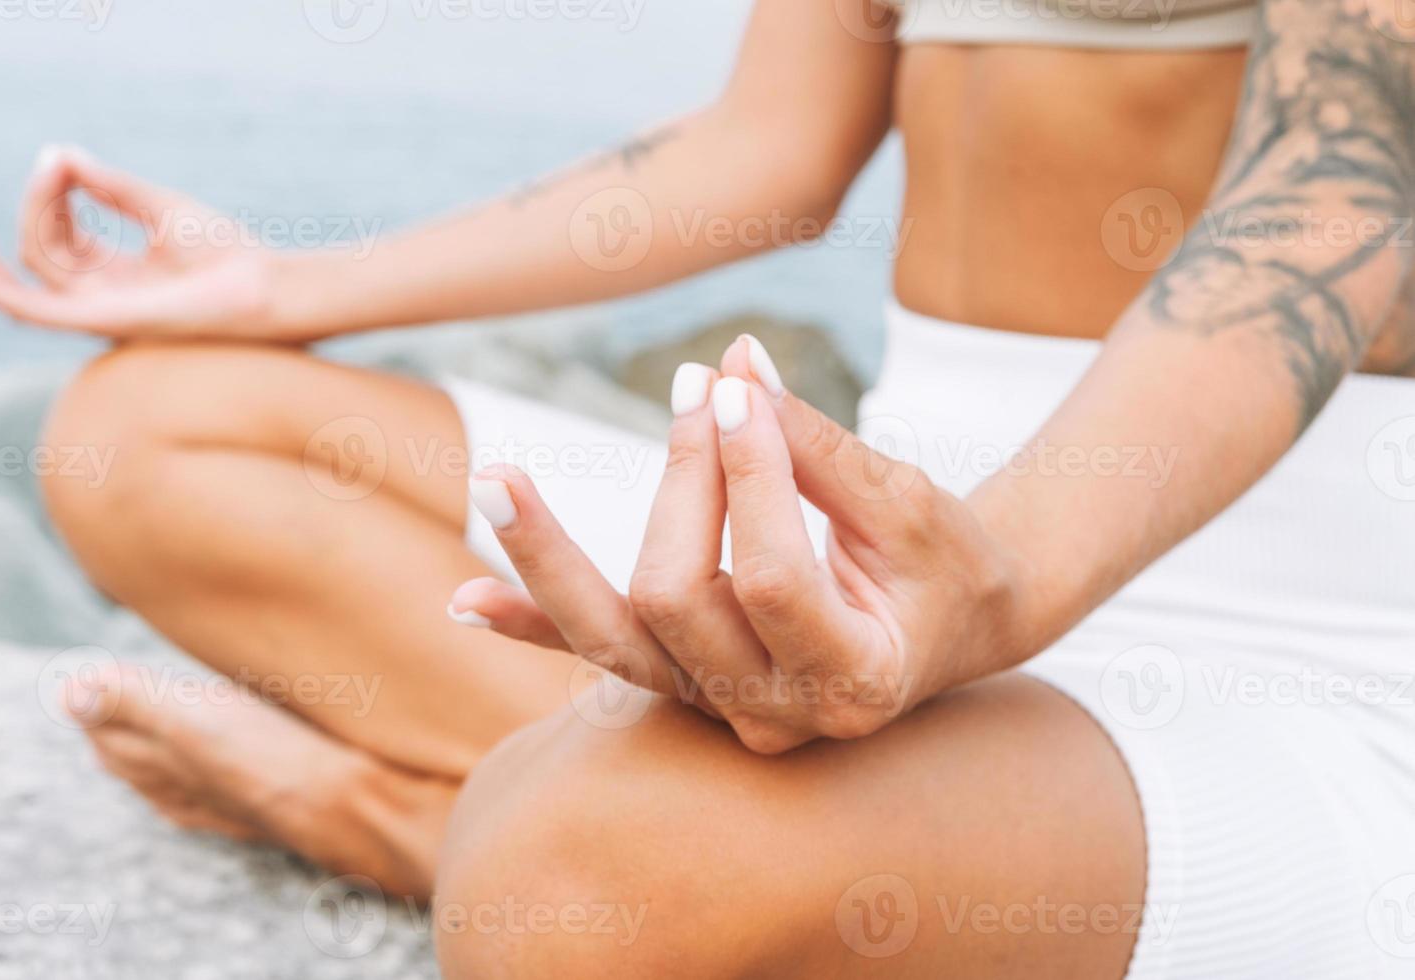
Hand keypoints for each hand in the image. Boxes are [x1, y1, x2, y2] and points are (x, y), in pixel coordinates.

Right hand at [0, 145, 276, 338]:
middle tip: (52, 167)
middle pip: (41, 252)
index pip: (59, 234)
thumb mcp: (160, 207)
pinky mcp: (110, 321)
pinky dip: (7, 298)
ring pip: (37, 274)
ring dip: (6, 240)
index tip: (60, 158)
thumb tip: (59, 154)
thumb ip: (109, 185)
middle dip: (36, 206)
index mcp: (116, 274)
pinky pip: (45, 316)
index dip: (50, 194)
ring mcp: (104, 311)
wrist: (269, 285)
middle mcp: (104, 296)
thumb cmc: (229, 253)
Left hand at [448, 335, 1035, 752]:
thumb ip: (814, 444)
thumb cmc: (941, 562)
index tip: (737, 387)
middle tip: (700, 387)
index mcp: (856, 682)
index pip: (770, 575)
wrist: (952, 625)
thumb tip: (730, 365)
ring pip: (612, 636)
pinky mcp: (683, 682)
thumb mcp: (904, 503)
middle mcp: (777, 716)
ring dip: (550, 556)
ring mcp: (721, 709)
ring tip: (493, 479)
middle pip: (677, 599)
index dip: (748, 475)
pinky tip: (464, 601)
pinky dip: (531, 622)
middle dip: (682, 482)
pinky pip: (595, 654)